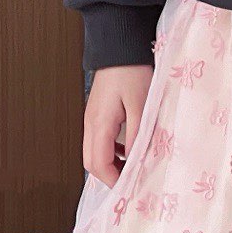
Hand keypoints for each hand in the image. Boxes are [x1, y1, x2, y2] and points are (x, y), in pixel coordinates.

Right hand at [82, 64, 154, 184]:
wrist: (121, 46)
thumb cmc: (132, 71)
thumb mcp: (141, 105)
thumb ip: (137, 135)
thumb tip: (137, 160)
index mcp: (99, 124)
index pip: (98, 164)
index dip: (114, 180)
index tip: (131, 186)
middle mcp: (91, 123)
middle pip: (91, 162)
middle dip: (109, 175)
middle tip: (132, 180)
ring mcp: (92, 117)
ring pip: (94, 151)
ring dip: (111, 163)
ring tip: (133, 165)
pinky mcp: (98, 111)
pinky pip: (100, 139)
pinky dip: (113, 149)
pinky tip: (130, 146)